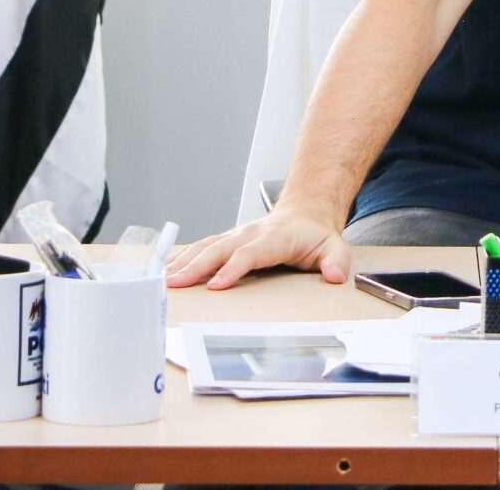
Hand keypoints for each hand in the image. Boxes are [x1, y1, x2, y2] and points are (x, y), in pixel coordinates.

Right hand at [164, 203, 351, 289]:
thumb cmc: (316, 235)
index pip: (250, 254)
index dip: (232, 268)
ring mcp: (237, 235)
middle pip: (219, 250)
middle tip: (174, 283)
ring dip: (184, 262)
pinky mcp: (228, 239)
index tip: (216, 286)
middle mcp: (250, 234)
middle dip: (196, 267)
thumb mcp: (335, 246)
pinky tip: (166, 269)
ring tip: (163, 278)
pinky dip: (183, 257)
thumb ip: (336, 260)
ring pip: (206, 247)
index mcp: (274, 238)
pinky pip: (202, 247)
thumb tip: (335, 275)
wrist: (306, 212)